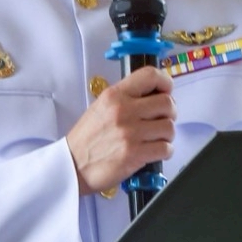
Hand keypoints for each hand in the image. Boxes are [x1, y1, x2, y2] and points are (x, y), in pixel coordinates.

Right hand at [66, 68, 174, 196]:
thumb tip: (153, 96)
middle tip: (161, 121)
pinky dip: (165, 151)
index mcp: (115, 95)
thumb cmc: (86, 139)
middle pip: (167, 103)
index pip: (151, 75)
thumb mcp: (100, 107)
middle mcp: (123, 110)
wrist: (72, 166)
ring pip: (169, 127)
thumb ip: (126, 98)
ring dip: (167, 135)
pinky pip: (165, 148)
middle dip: (169, 114)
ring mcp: (130, 133)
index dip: (166, 83)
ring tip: (155, 139)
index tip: (166, 92)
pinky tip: (154, 152)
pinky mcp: (134, 154)